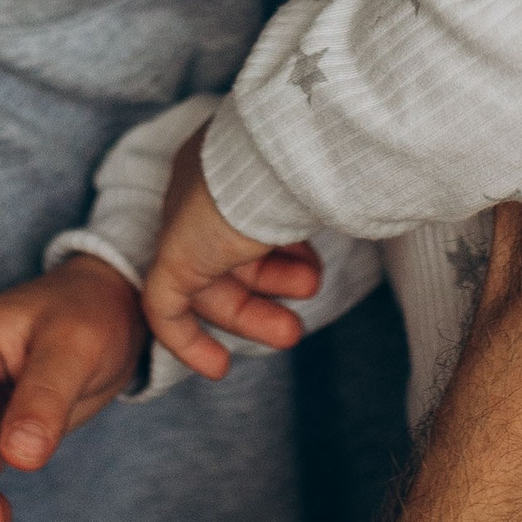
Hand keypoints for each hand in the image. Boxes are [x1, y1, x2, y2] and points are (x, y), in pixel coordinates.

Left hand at [141, 126, 324, 381]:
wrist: (288, 153)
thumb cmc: (312, 160)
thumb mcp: (315, 183)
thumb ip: (316, 201)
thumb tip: (356, 202)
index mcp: (228, 163)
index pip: (243, 217)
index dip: (280, 249)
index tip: (310, 268)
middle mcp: (199, 188)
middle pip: (229, 252)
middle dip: (274, 283)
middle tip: (311, 294)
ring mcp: (181, 222)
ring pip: (209, 283)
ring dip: (255, 312)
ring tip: (293, 331)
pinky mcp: (171, 257)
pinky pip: (166, 308)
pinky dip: (186, 340)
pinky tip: (217, 368)